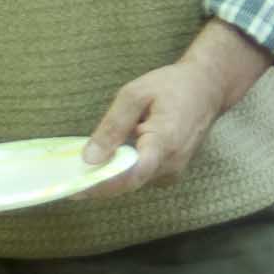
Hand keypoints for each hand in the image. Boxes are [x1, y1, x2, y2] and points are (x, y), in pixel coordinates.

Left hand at [86, 23, 269, 192]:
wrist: (208, 88)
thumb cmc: (172, 85)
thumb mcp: (135, 95)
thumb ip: (112, 126)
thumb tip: (89, 158)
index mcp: (164, 142)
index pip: (130, 175)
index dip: (101, 185)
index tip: (74, 188)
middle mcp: (172, 164)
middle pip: (128, 183)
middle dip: (97, 181)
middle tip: (66, 176)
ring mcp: (174, 171)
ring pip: (133, 182)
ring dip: (109, 175)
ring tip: (83, 165)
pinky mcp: (171, 172)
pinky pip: (141, 177)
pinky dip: (123, 171)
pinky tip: (109, 158)